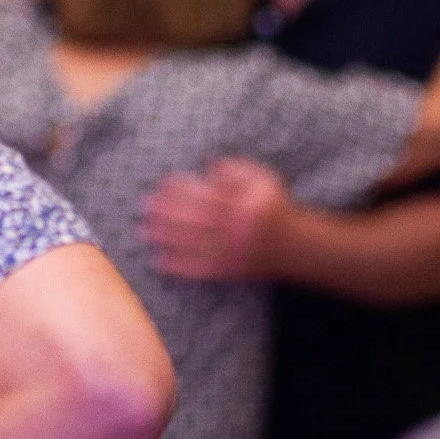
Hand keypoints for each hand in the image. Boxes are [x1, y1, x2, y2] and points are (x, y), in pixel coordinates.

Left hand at [141, 158, 290, 281]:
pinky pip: (200, 270)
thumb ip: (238, 170)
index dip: (182, 189)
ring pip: (194, 245)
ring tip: (144, 230)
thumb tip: (211, 167)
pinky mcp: (228, 272)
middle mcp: (235, 230)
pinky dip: (179, 267)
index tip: (163, 183)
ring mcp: (230, 253)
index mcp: (244, 206)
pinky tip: (159, 261)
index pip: (206, 195)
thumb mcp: (264, 180)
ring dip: (167, 238)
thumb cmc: (274, 207)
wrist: (295, 247)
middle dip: (168, 213)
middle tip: (145, 206)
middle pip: (196, 220)